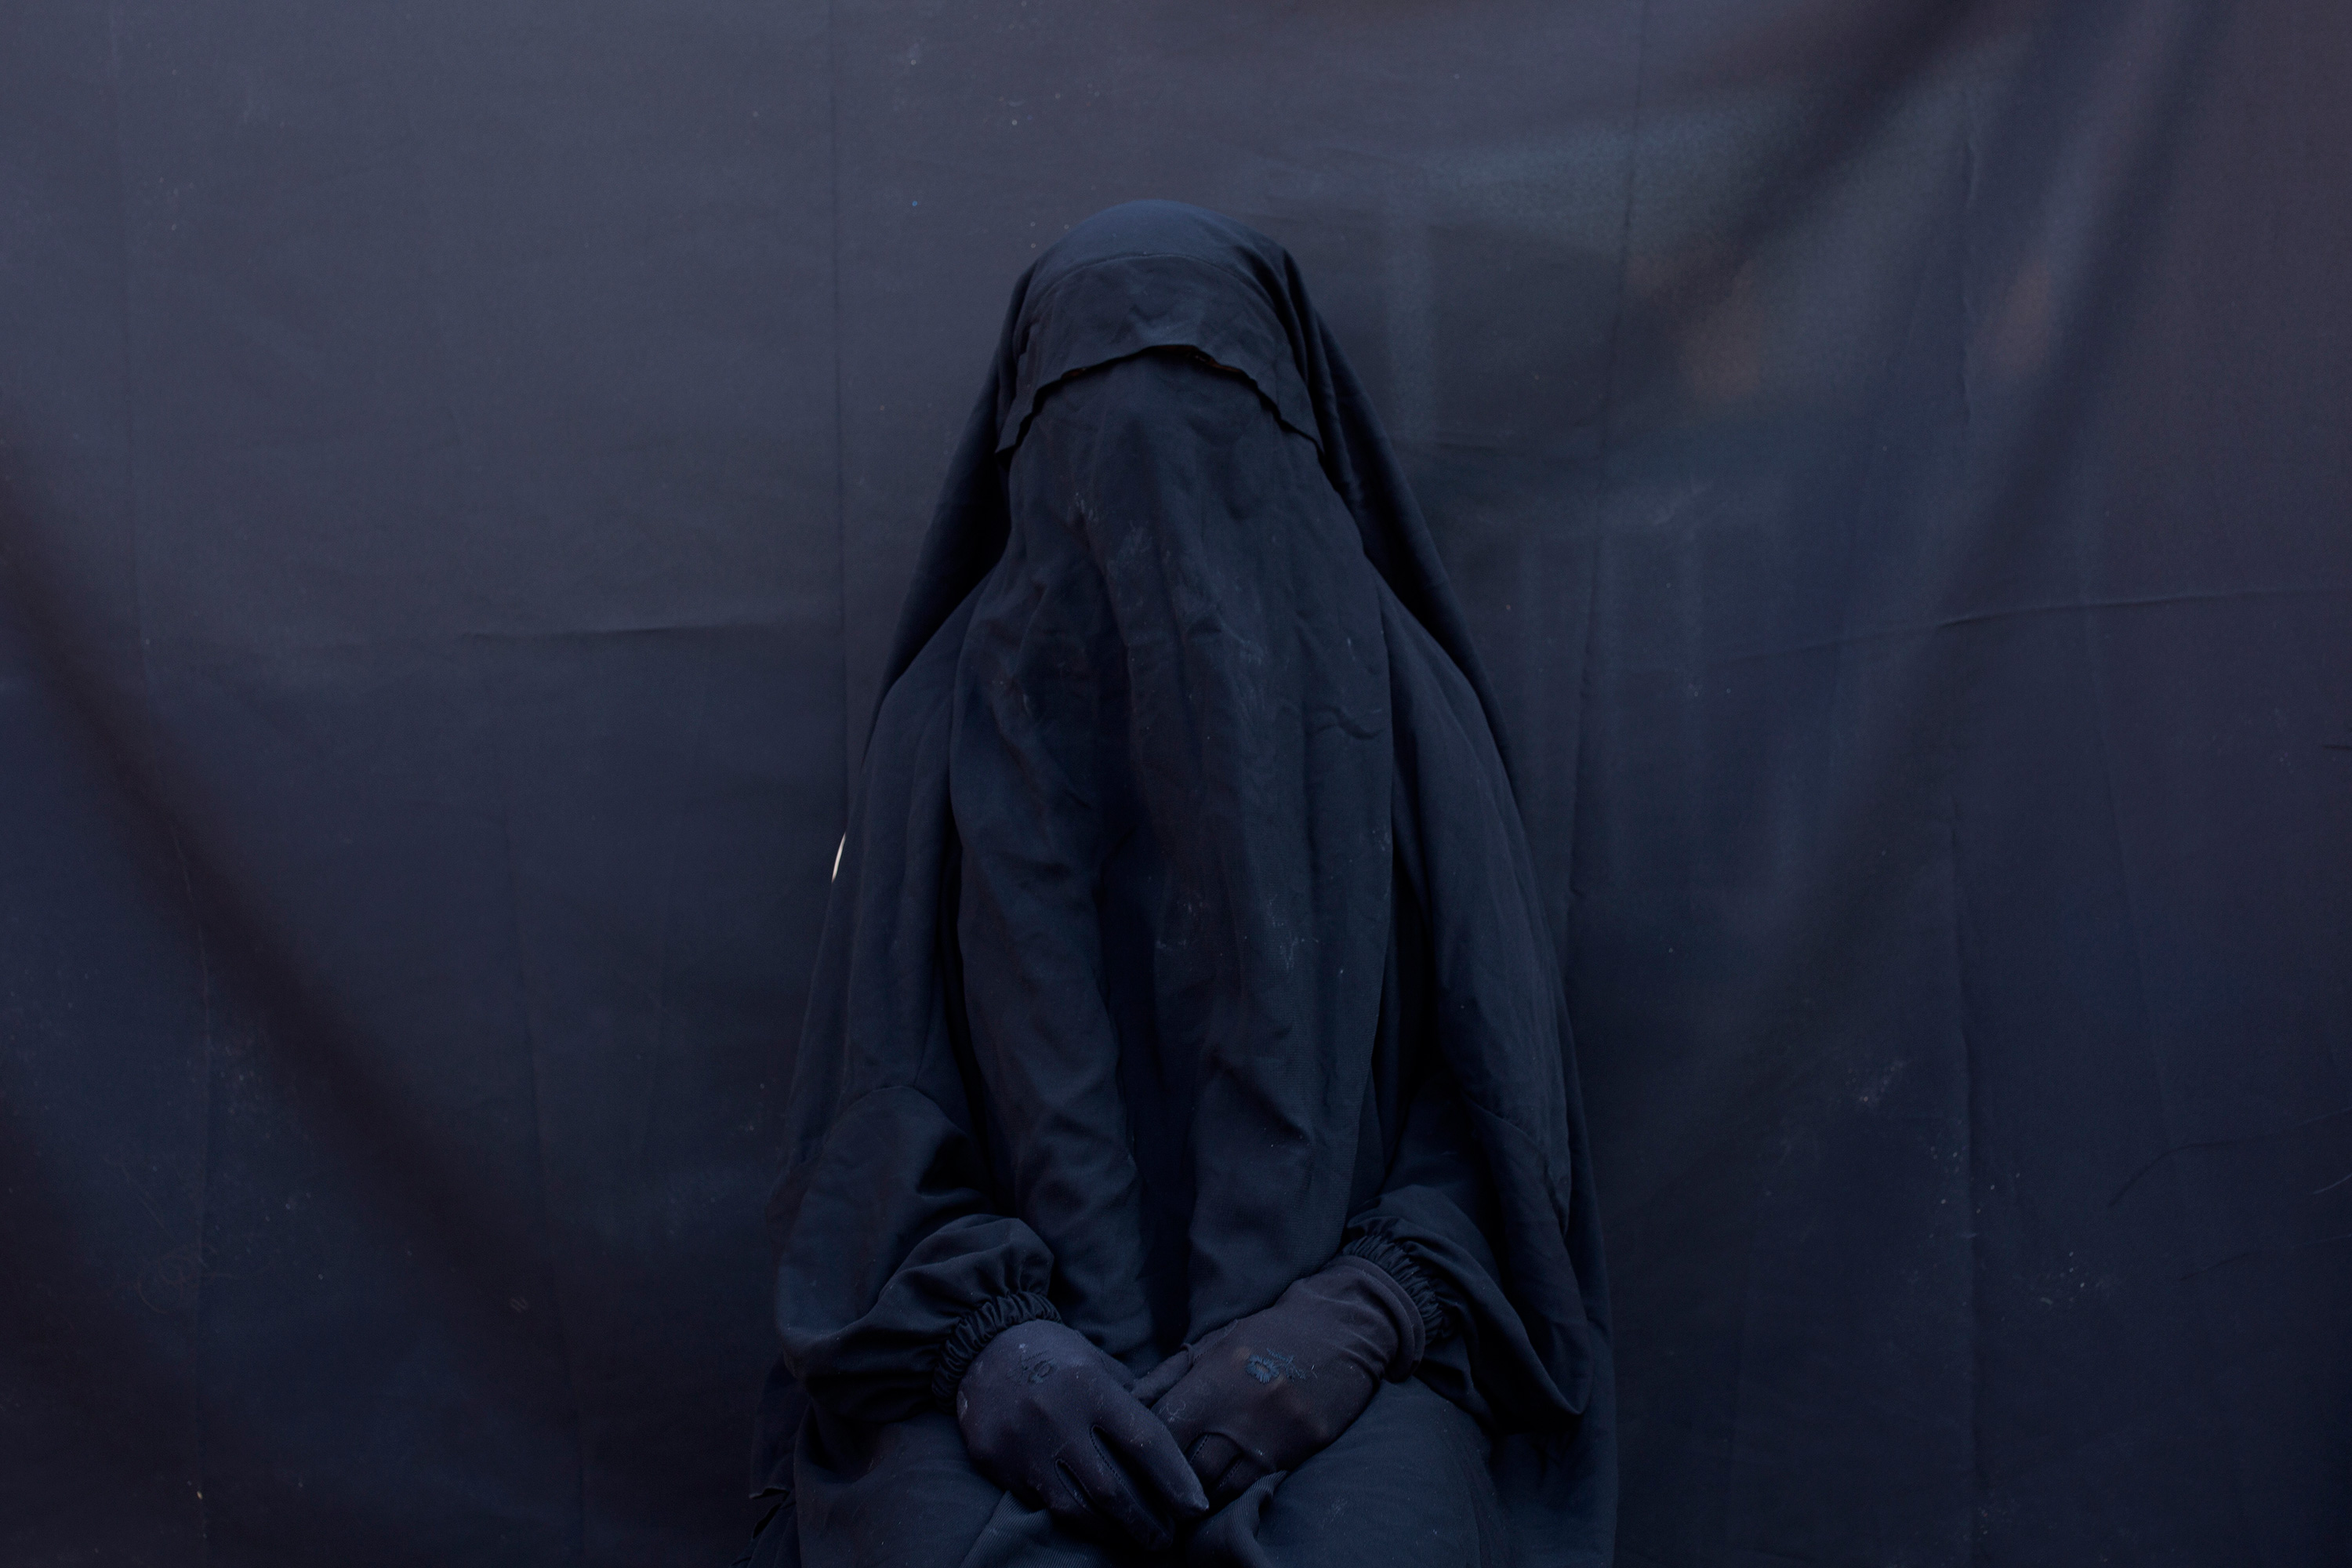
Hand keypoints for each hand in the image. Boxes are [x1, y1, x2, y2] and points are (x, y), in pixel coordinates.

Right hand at [955, 1317, 1209, 1549]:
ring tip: (1135, 1540)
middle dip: (1147, 1520)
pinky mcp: (997, 1463)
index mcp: (1090, 1386)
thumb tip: (1178, 1442)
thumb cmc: (1057, 1355)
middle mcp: (1056, 1417)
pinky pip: (1041, 1504)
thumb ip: (1135, 1400)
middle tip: (1167, 1538)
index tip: (1196, 1508)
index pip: (1144, 1442)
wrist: (985, 1348)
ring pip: (1076, 1508)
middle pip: (1113, 1488)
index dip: (1175, 1479)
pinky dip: (1072, 1518)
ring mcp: (1023, 1445)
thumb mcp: (1100, 1363)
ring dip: (1112, 1532)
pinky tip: (1093, 1524)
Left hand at [1140, 1257, 1423, 1507]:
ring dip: (1200, 1492)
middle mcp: (1243, 1412)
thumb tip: (1125, 1403)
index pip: (1165, 1430)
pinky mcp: (1303, 1451)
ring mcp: (1275, 1436)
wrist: (1340, 1328)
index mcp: (1215, 1379)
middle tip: (1157, 1482)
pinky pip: (1256, 1487)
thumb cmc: (1269, 1333)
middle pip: (1189, 1468)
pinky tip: (1223, 1487)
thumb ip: (1167, 1376)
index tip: (1137, 1455)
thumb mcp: (1214, 1343)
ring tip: (1187, 1490)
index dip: (1145, 1447)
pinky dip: (1234, 1492)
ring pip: (1221, 1488)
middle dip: (1169, 1477)